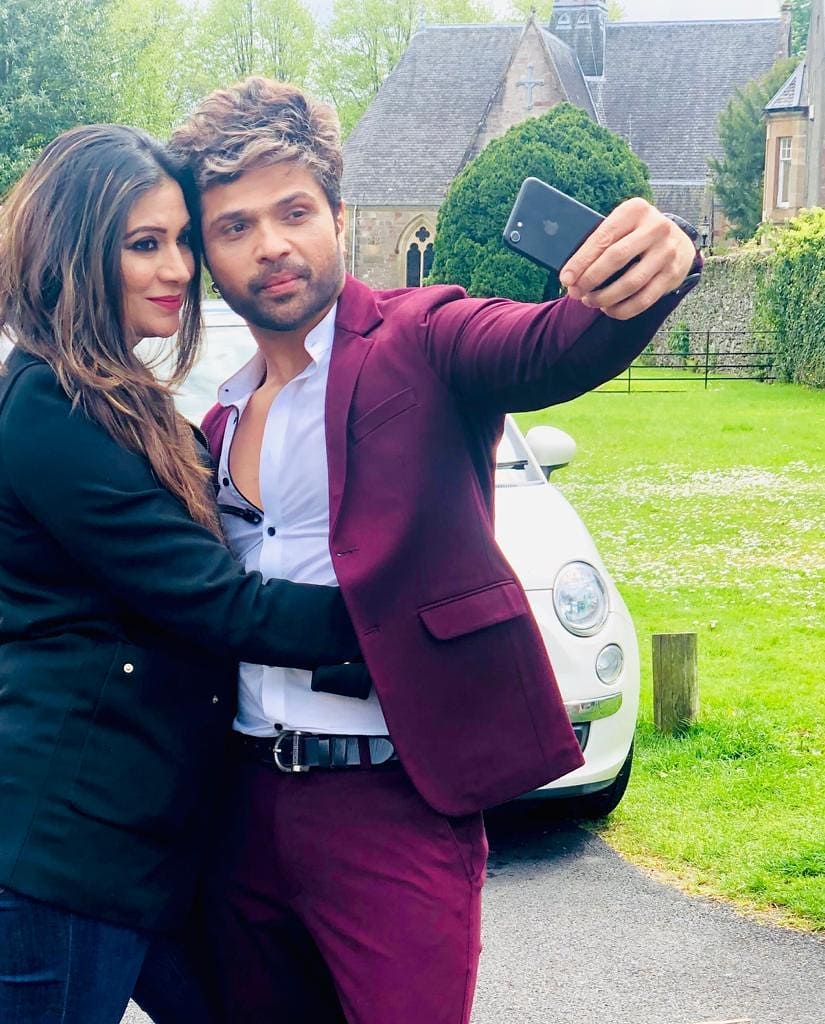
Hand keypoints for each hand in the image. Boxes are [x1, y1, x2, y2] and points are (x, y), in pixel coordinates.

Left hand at [559, 198, 697, 320]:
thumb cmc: (636, 235)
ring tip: (590, 301)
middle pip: (616, 258)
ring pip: (631, 283)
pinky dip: (623, 309)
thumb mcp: (622, 226)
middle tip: (575, 293)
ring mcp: (667, 252)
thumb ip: (600, 242)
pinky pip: (644, 299)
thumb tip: (571, 275)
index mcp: (635, 210)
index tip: (566, 278)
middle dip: (590, 279)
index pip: (603, 237)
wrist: (677, 241)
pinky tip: (609, 309)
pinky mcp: (672, 275)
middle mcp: (655, 228)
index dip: (581, 261)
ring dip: (605, 297)